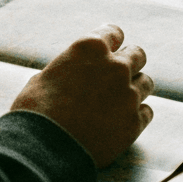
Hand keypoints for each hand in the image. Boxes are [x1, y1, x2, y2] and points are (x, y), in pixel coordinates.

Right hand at [10, 24, 154, 168]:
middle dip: (128, 62)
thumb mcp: (43, 78)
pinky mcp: (134, 122)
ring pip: (146, 83)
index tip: (110, 47)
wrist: (44, 149)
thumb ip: (66, 70)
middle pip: (137, 55)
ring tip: (119, 100)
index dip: (111, 41)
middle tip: (117, 74)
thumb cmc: (36, 111)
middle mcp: (115, 67)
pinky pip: (146, 111)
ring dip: (134, 88)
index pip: (114, 32)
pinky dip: (137, 114)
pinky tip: (122, 120)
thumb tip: (68, 75)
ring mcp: (128, 95)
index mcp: (90, 48)